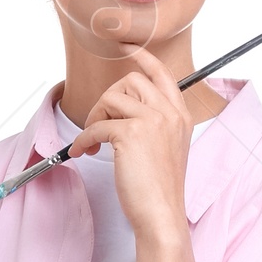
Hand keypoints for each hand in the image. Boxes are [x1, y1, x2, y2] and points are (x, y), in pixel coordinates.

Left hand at [68, 46, 192, 239]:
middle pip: (130, 81)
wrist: (162, 215)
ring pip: (111, 97)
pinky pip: (97, 125)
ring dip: (94, 117)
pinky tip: (82, 151)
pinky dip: (83, 138)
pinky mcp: (131, 134)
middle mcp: (169, 112)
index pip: (161, 73)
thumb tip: (123, 111)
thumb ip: (154, 125)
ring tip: (93, 141)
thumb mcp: (167, 149)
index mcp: (180, 115)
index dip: (142, 57)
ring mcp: (152, 121)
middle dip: (108, 99)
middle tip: (100, 124)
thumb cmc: (160, 190)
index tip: (126, 46)